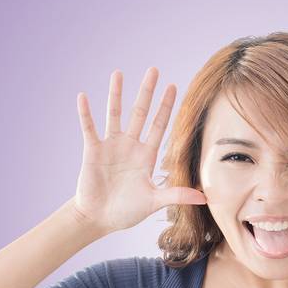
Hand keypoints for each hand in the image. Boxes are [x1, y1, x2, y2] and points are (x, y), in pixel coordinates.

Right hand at [73, 67, 206, 234]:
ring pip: (114, 114)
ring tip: (118, 73)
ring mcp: (110, 146)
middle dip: (147, 92)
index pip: (159, 125)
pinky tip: (83, 97)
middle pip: (140, 113)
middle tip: (154, 70)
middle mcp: (129, 145)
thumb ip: (175, 195)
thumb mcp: (153, 202)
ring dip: (116, 94)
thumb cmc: (126, 210)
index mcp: (145, 156)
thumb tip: (204, 197)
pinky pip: (89, 128)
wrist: (99, 218)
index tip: (174, 86)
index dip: (166, 107)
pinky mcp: (93, 150)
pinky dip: (85, 113)